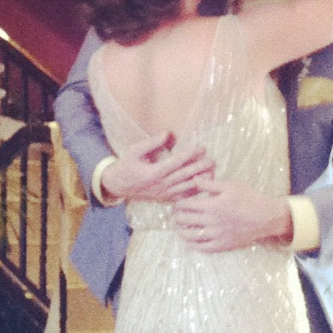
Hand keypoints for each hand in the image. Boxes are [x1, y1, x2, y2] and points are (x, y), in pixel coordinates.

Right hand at [100, 133, 214, 203]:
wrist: (119, 186)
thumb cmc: (127, 165)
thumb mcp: (134, 151)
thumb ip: (151, 142)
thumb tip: (167, 133)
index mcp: (154, 172)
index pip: (176, 162)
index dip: (190, 154)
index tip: (201, 148)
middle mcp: (161, 184)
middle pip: (185, 175)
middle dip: (200, 167)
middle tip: (212, 160)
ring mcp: (165, 193)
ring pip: (186, 187)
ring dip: (201, 180)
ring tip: (213, 172)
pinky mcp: (166, 198)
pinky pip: (183, 197)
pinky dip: (195, 193)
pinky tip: (205, 187)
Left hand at [173, 180, 292, 251]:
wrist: (266, 217)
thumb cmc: (249, 198)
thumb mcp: (230, 186)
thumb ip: (210, 183)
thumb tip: (194, 179)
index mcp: (211, 205)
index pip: (187, 205)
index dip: (179, 204)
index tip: (177, 203)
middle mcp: (211, 221)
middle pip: (186, 220)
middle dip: (177, 217)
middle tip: (175, 215)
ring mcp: (216, 235)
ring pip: (191, 235)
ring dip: (181, 232)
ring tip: (178, 229)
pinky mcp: (223, 245)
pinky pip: (203, 248)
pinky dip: (193, 246)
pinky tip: (188, 243)